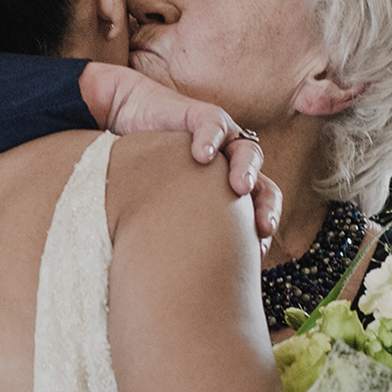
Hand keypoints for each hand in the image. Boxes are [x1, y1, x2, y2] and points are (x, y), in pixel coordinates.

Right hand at [79, 63, 280, 244]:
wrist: (124, 124)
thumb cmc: (143, 173)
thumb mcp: (162, 207)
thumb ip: (175, 231)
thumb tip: (169, 276)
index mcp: (228, 191)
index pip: (257, 212)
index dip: (261, 230)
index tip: (257, 253)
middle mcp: (230, 165)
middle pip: (265, 185)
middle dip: (266, 205)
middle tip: (262, 226)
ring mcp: (220, 140)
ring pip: (249, 151)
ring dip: (247, 170)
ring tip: (239, 188)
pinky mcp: (200, 115)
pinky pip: (214, 124)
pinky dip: (210, 138)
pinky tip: (201, 154)